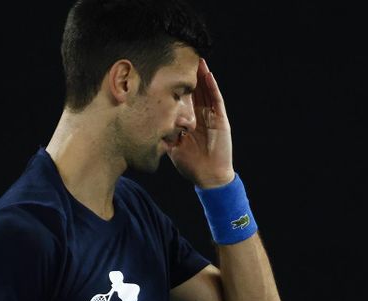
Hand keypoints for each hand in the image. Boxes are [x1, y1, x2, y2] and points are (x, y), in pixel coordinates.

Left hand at [168, 58, 235, 188]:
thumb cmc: (191, 164)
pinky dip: (212, 86)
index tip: (166, 72)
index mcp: (189, 120)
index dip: (176, 86)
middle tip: (182, 57)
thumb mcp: (172, 147)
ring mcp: (212, 115)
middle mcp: (201, 115)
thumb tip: (146, 126)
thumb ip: (163, 135)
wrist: (209, 177)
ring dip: (201, 75)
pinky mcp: (221, 119)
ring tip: (196, 58)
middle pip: (195, 90)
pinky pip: (216, 99)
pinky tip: (207, 73)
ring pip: (206, 90)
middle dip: (189, 75)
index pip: (182, 98)